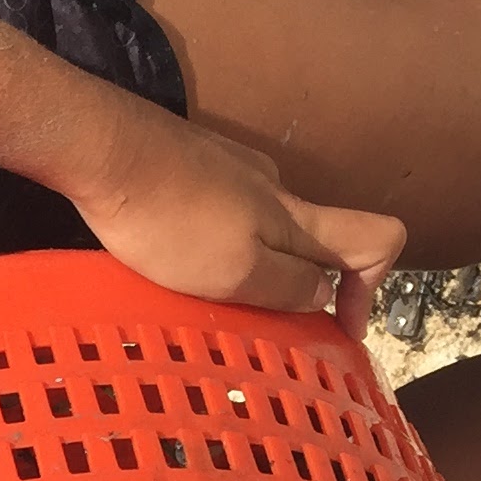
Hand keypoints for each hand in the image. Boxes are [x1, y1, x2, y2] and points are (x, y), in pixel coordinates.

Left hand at [73, 120, 405, 338]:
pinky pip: (224, 214)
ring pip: (266, 229)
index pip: (378, 237)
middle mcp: (275, 188)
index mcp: (295, 217)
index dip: (371, 290)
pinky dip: (214, 243)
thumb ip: (287, 285)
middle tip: (255, 323)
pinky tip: (173, 258)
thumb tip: (325, 293)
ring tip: (203, 296)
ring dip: (251, 266)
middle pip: (317, 239)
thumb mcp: (235, 271)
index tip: (340, 329)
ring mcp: (234, 172)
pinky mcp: (194, 168)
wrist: (102, 151)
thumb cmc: (166, 218)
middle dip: (299, 287)